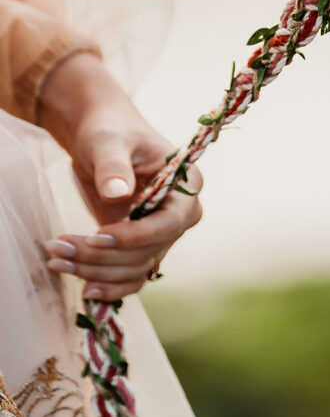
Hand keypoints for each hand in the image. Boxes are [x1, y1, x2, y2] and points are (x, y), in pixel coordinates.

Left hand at [38, 52, 201, 299]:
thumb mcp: (108, 142)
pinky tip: (82, 287)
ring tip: (56, 258)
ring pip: (135, 268)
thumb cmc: (109, 129)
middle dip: (103, 256)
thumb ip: (113, 166)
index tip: (96, 236)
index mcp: (187, 183)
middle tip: (58, 248)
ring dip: (96, 272)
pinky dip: (107, 284)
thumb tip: (117, 193)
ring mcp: (160, 232)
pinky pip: (130, 274)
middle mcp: (180, 213)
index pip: (170, 222)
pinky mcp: (140, 244)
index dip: (135, 236)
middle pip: (149, 250)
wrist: (99, 136)